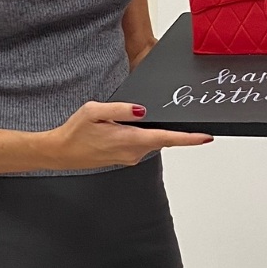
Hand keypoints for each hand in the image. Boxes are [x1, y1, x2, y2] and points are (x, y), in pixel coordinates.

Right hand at [47, 101, 213, 169]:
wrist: (60, 152)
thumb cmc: (75, 131)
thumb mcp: (94, 111)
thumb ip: (120, 109)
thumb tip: (142, 110)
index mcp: (128, 139)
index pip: (165, 139)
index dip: (188, 139)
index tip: (205, 137)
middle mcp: (132, 152)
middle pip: (162, 138)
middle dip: (174, 129)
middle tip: (184, 115)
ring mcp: (129, 157)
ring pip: (151, 140)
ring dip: (155, 130)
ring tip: (145, 116)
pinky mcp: (124, 157)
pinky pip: (141, 144)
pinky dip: (144, 134)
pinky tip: (131, 125)